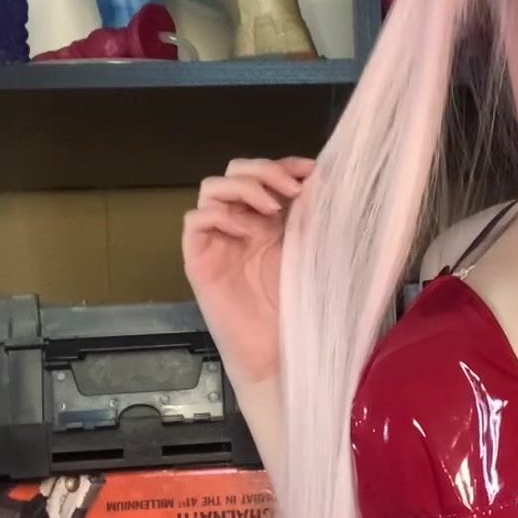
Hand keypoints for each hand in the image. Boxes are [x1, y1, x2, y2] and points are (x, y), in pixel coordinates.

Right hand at [182, 155, 315, 386]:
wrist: (278, 353)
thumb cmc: (296, 309)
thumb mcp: (310, 253)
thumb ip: (312, 217)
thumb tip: (322, 179)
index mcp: (267, 221)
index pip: (265, 174)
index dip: (285, 164)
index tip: (313, 171)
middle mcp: (240, 224)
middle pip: (235, 172)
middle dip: (264, 170)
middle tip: (292, 189)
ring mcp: (217, 239)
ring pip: (211, 187)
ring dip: (243, 187)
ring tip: (271, 207)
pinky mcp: (199, 259)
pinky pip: (195, 220)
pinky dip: (219, 215)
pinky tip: (244, 231)